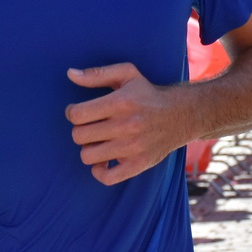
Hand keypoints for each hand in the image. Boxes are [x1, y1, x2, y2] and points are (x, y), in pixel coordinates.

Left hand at [66, 63, 182, 185]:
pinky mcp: (138, 164)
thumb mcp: (126, 74)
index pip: (77, 115)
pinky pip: (106, 178)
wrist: (181, 115)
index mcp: (120, 102)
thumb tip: (70, 73)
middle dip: (81, 130)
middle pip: (79, 136)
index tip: (80, 112)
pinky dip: (99, 171)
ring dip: (89, 148)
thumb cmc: (147, 94)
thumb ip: (96, 74)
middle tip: (92, 126)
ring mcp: (133, 148)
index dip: (72, 113)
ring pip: (88, 156)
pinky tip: (104, 160)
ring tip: (99, 141)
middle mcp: (127, 126)